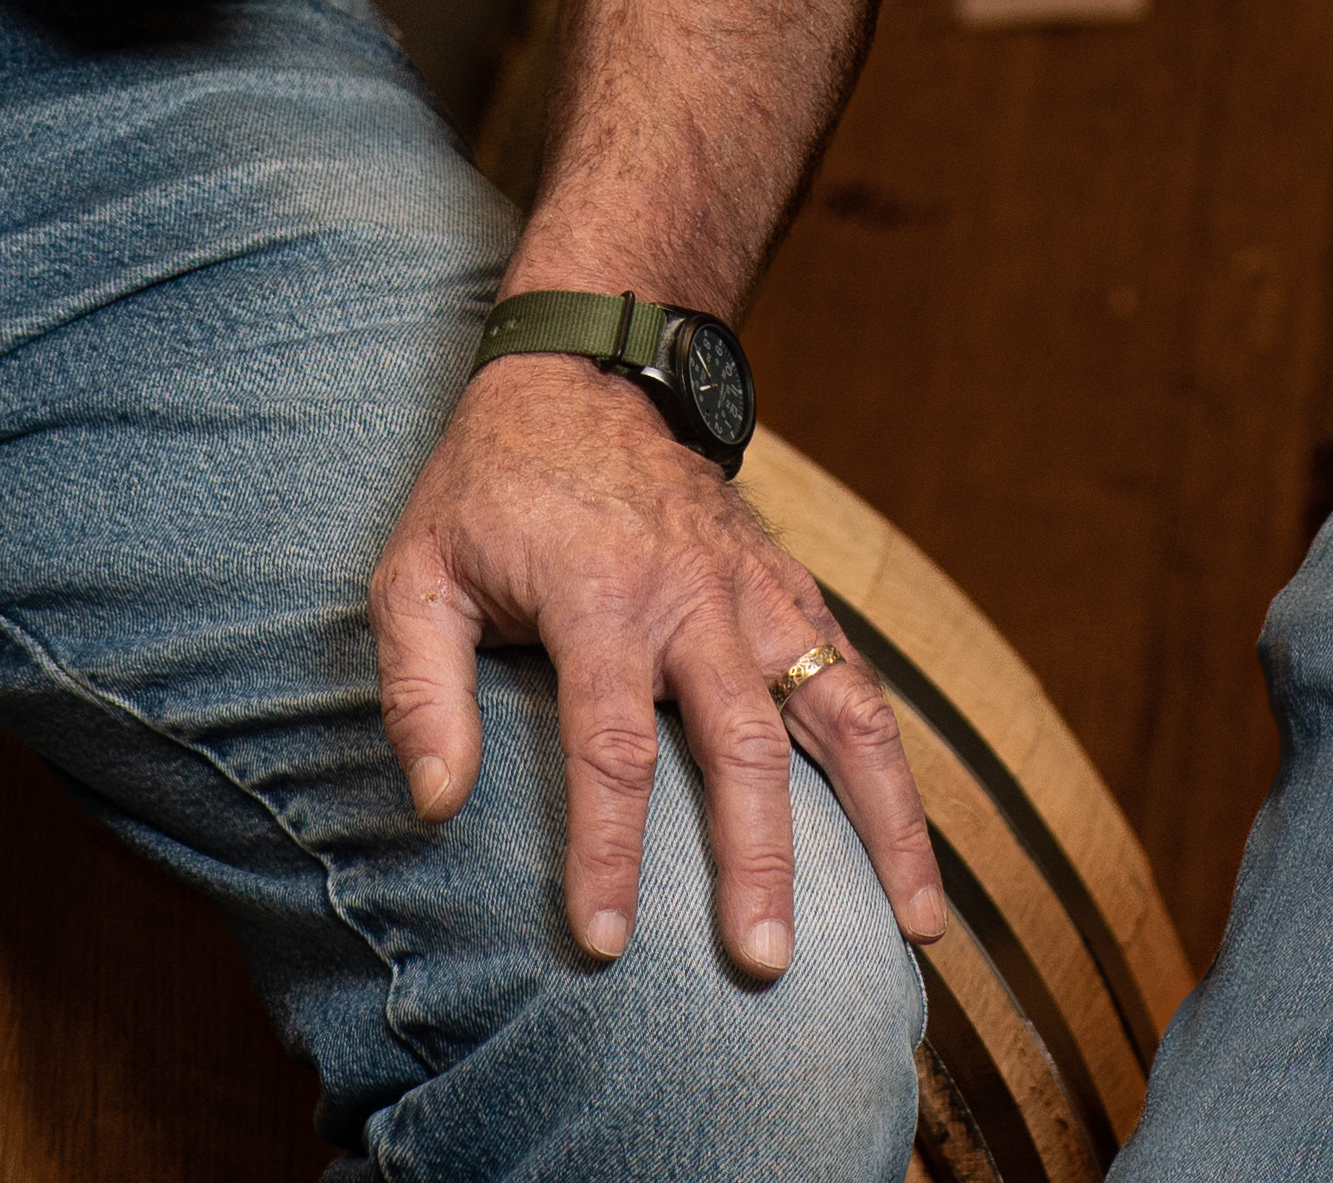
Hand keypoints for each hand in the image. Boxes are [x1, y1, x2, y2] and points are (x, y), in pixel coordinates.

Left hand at [367, 354, 949, 978]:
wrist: (589, 370)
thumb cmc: (490, 487)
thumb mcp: (417, 569)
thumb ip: (419, 688)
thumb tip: (437, 805)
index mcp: (600, 594)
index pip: (611, 745)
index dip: (608, 850)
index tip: (605, 942)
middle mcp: (697, 597)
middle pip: (743, 744)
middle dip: (758, 859)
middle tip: (763, 962)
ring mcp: (759, 593)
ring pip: (841, 713)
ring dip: (883, 820)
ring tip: (915, 925)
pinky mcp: (795, 593)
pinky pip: (859, 685)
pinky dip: (896, 770)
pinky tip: (915, 851)